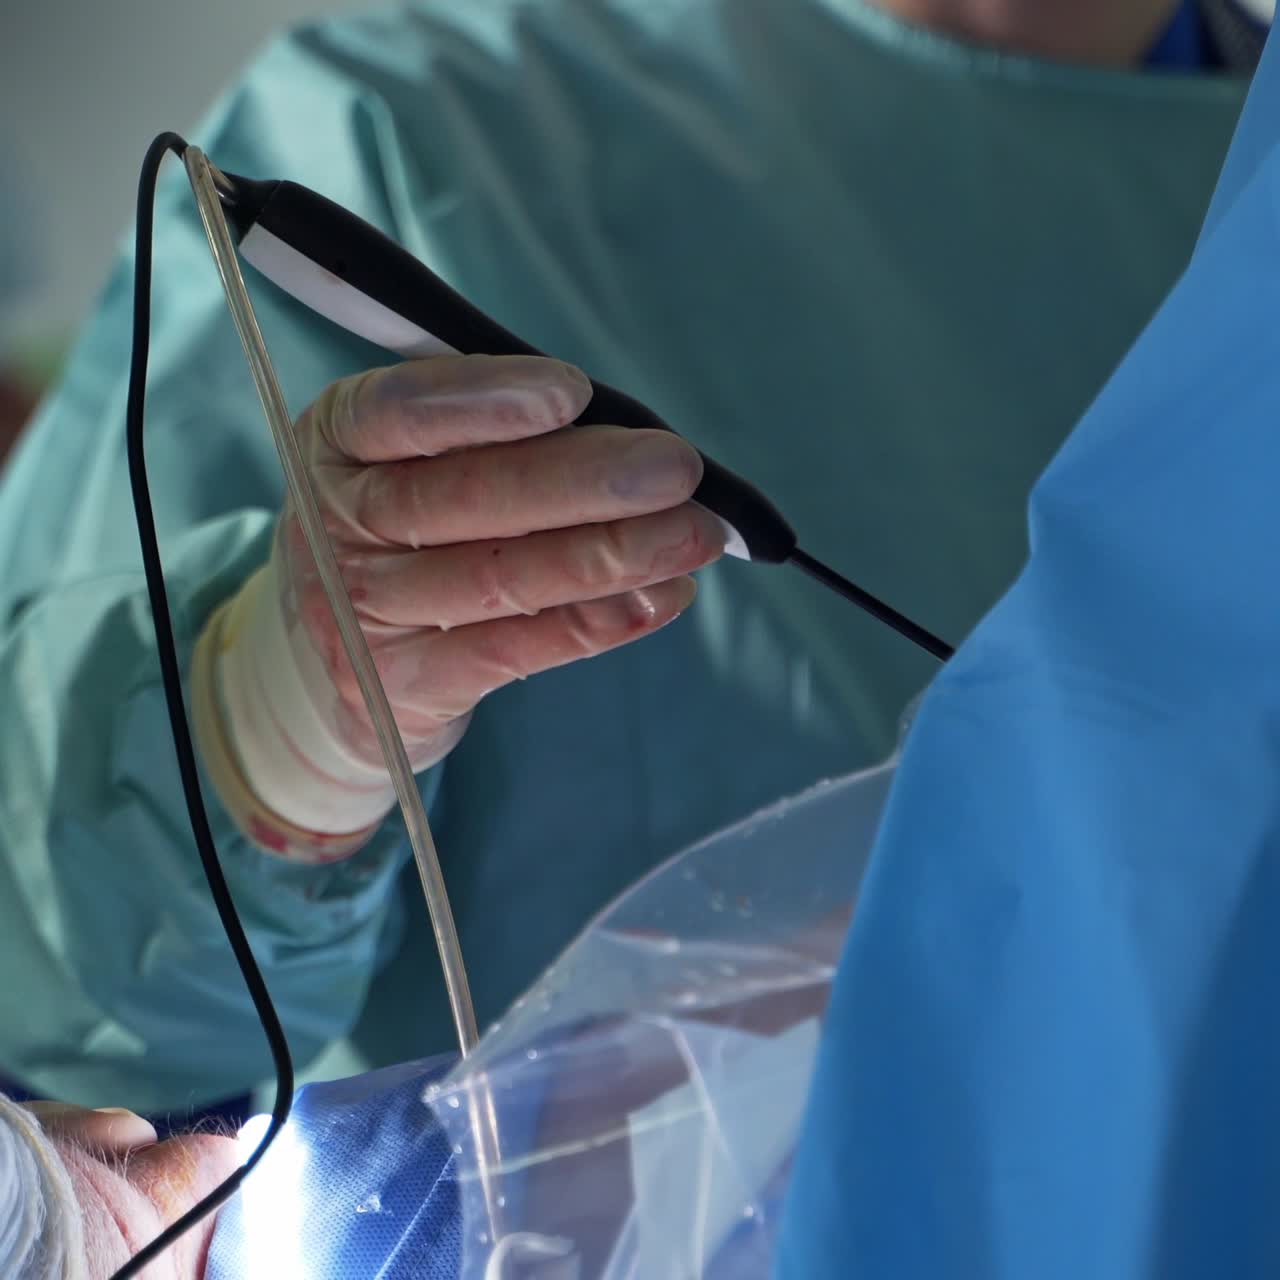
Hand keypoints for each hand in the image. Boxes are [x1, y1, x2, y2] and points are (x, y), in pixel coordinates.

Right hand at [194, 355, 723, 857]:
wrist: (330, 668)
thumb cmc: (397, 532)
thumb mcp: (404, 461)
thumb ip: (490, 436)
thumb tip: (627, 436)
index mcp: (335, 441)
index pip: (399, 410)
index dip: (486, 401)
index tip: (573, 392)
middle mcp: (335, 525)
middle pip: (465, 498)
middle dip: (583, 480)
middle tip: (676, 467)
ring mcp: (362, 614)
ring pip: (502, 577)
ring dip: (613, 553)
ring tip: (696, 533)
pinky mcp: (406, 686)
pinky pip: (517, 650)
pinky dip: (599, 621)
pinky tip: (662, 596)